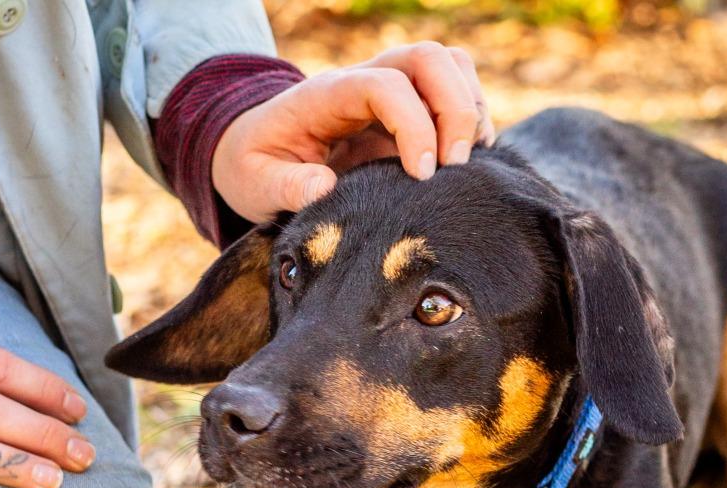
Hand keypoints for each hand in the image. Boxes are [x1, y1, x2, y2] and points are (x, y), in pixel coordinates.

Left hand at [212, 42, 494, 223]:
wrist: (255, 151)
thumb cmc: (255, 167)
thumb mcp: (255, 183)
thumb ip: (286, 187)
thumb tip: (324, 189)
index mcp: (327, 95)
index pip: (386, 85)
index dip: (414, 124)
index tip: (421, 175)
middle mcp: (363, 82)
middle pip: (428, 59)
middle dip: (454, 109)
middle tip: (454, 167)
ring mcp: (390, 92)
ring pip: (449, 65)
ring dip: (468, 108)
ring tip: (464, 163)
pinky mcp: (406, 112)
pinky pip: (453, 92)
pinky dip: (470, 119)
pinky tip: (463, 163)